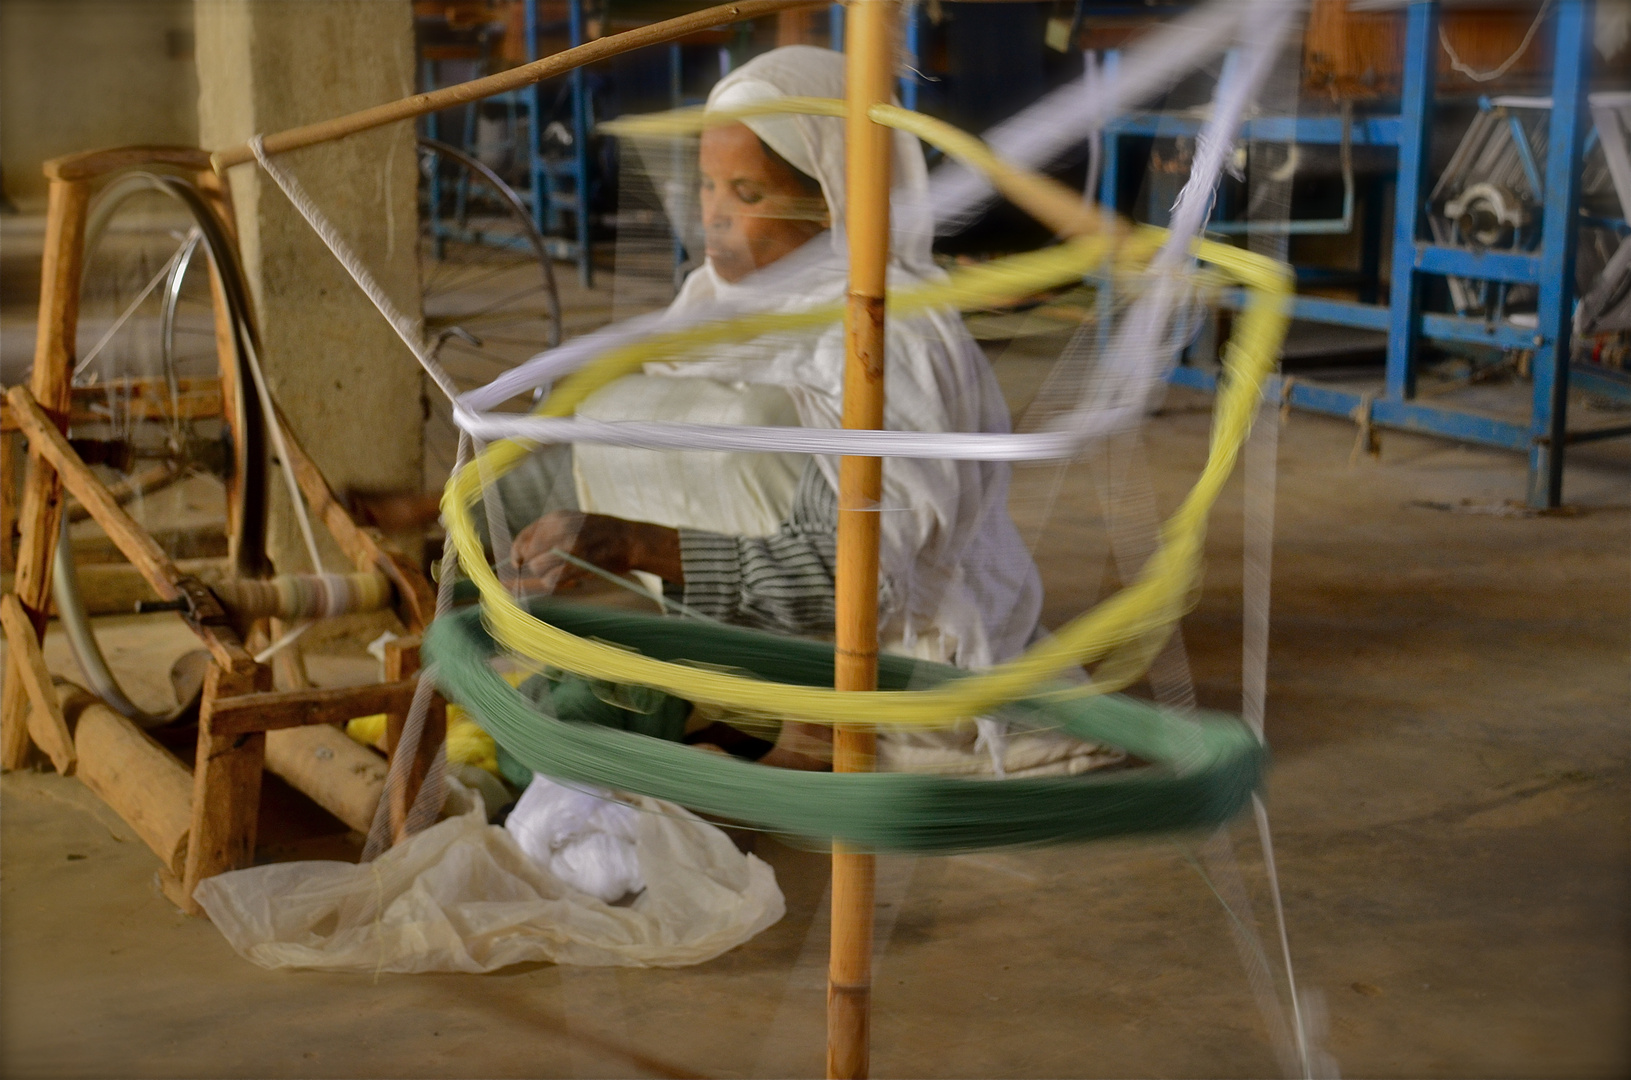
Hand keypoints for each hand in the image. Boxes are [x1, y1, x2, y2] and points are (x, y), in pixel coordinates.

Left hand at [509, 511, 681, 590]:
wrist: (632, 540)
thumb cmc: (602, 535)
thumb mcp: (574, 523)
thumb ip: (550, 535)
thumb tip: (522, 555)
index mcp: (556, 517)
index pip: (524, 537)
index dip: (517, 552)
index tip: (518, 563)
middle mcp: (560, 528)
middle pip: (529, 555)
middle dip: (537, 567)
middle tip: (554, 572)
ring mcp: (570, 544)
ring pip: (539, 568)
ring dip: (548, 577)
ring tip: (567, 577)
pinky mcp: (579, 561)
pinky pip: (553, 579)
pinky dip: (557, 584)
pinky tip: (572, 582)